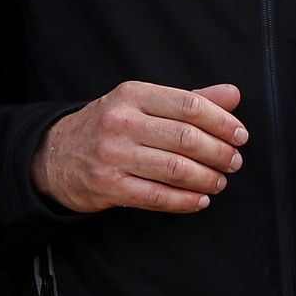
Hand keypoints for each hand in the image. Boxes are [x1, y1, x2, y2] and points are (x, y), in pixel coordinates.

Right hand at [35, 82, 245, 214]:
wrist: (55, 154)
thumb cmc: (108, 126)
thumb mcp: (142, 103)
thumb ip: (189, 100)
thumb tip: (232, 95)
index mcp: (132, 94)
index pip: (188, 105)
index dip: (222, 122)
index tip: (240, 135)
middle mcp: (121, 122)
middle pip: (185, 138)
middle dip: (219, 153)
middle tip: (234, 162)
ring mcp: (113, 155)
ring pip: (175, 169)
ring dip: (206, 179)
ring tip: (218, 181)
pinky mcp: (108, 186)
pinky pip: (157, 197)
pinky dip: (185, 201)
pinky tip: (199, 199)